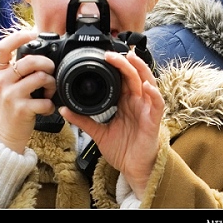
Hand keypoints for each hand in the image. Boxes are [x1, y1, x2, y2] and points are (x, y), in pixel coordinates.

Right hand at [0, 30, 56, 153]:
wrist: (0, 136)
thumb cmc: (8, 107)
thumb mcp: (4, 85)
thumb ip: (15, 70)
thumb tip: (38, 54)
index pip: (3, 47)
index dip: (19, 37)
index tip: (33, 34)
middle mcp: (2, 81)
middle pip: (30, 60)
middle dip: (47, 63)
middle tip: (50, 71)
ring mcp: (11, 95)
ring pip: (41, 78)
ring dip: (51, 84)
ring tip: (49, 91)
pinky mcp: (21, 109)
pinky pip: (45, 101)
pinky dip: (51, 105)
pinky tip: (46, 108)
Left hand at [59, 50, 163, 198]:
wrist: (133, 168)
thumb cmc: (122, 149)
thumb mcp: (98, 132)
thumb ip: (83, 120)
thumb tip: (64, 110)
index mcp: (126, 101)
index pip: (123, 77)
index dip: (116, 65)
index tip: (103, 56)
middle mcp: (138, 101)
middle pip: (134, 75)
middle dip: (124, 62)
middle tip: (110, 54)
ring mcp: (147, 109)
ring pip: (148, 82)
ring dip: (141, 69)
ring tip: (131, 58)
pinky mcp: (154, 120)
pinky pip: (157, 104)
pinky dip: (154, 94)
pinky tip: (146, 86)